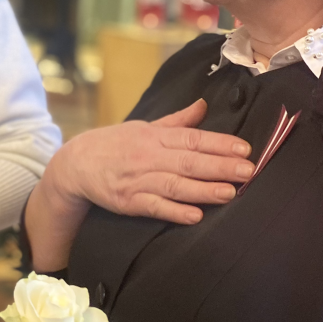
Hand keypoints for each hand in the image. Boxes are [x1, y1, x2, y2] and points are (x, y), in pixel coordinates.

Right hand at [52, 98, 254, 225]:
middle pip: (188, 162)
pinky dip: (175, 211)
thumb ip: (177, 121)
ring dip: (203, 190)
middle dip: (220, 166)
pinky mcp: (128, 202)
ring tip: (229, 193)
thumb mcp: (144, 127)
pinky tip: (195, 215)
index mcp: (154, 137)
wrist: (75, 164)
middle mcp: (147, 156)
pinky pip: (154, 207)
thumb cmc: (115, 145)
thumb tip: (203, 106)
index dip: (219, 143)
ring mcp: (137, 180)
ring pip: (175, 185)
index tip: (244, 148)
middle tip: (247, 170)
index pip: (192, 139)